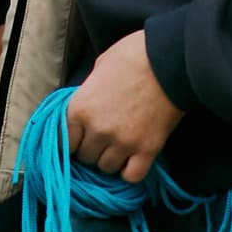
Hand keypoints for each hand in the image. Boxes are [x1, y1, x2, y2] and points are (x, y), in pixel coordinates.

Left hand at [67, 31, 183, 183]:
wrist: (169, 60)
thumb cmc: (131, 56)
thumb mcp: (98, 68)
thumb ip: (88, 93)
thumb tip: (87, 106)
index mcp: (79, 108)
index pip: (62, 142)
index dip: (71, 140)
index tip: (78, 138)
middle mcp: (97, 130)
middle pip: (85, 157)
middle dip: (91, 149)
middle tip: (101, 139)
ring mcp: (122, 142)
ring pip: (106, 168)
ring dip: (110, 159)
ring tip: (118, 147)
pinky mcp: (147, 150)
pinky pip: (131, 176)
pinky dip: (130, 171)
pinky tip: (132, 159)